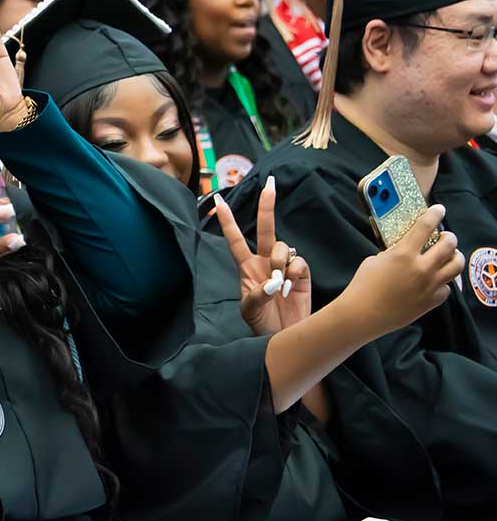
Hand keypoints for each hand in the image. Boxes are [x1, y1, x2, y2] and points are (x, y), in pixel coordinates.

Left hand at [214, 177, 310, 334]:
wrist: (283, 337)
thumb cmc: (261, 324)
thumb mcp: (250, 311)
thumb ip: (257, 295)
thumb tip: (272, 282)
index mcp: (247, 267)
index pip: (235, 239)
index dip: (228, 221)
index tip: (218, 200)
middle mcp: (265, 262)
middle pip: (266, 229)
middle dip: (267, 206)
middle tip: (270, 184)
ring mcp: (284, 266)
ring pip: (284, 247)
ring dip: (280, 263)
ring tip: (279, 286)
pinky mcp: (302, 274)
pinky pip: (299, 262)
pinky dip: (294, 273)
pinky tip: (290, 288)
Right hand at [343, 205, 462, 338]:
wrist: (363, 314)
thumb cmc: (363, 285)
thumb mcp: (375, 261)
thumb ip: (394, 253)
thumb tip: (404, 251)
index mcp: (404, 254)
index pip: (426, 226)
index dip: (435, 214)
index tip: (439, 209)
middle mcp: (422, 268)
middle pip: (449, 245)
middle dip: (449, 237)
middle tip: (445, 237)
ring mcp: (429, 286)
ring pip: (456, 266)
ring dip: (454, 257)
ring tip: (448, 256)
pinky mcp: (431, 301)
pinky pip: (446, 288)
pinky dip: (443, 282)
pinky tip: (435, 281)